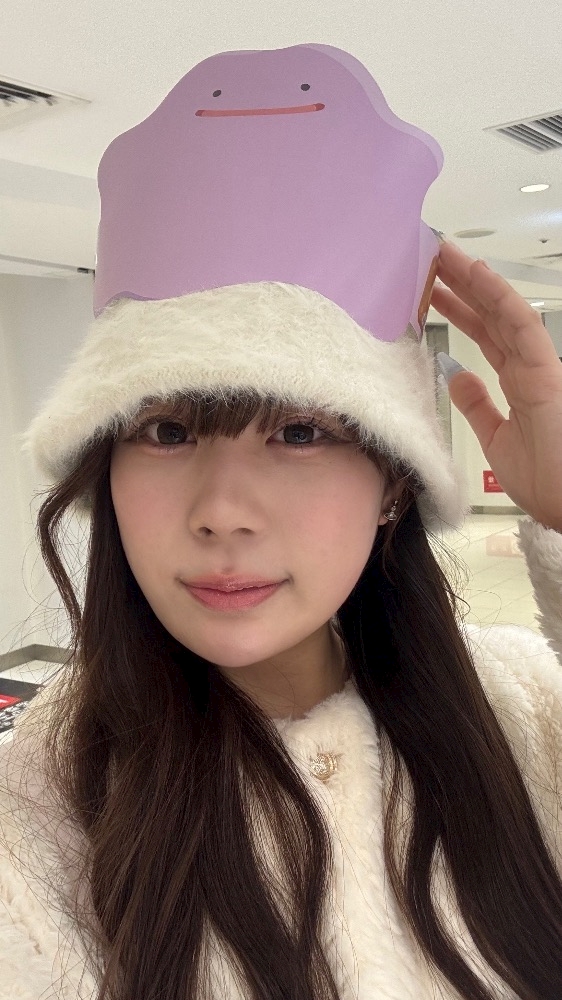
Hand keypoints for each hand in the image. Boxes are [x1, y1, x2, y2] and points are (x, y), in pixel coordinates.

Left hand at [430, 242, 561, 531]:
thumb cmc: (544, 480)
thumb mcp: (496, 439)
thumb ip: (477, 405)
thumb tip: (456, 375)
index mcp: (520, 382)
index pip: (485, 335)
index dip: (460, 309)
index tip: (431, 289)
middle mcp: (530, 368)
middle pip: (491, 316)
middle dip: (461, 286)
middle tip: (429, 258)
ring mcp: (540, 367)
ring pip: (504, 312)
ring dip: (474, 281)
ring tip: (443, 254)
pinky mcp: (546, 374)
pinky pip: (522, 328)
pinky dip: (500, 299)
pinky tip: (478, 275)